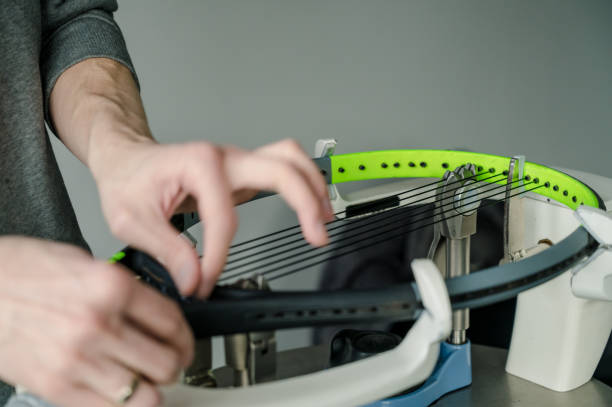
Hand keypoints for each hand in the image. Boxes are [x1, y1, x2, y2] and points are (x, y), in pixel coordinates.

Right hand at [0, 236, 193, 406]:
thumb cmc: (19, 271)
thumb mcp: (82, 262)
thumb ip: (122, 287)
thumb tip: (152, 309)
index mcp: (111, 286)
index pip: (172, 321)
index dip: (186, 336)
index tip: (184, 341)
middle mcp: (99, 324)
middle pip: (167, 362)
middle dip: (176, 363)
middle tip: (173, 361)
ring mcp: (78, 360)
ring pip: (146, 394)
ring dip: (152, 387)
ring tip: (147, 379)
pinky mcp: (56, 387)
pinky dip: (123, 404)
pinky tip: (120, 391)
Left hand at [92, 138, 333, 296]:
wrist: (126, 159)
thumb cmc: (127, 179)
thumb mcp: (133, 220)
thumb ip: (168, 251)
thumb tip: (194, 277)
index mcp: (199, 164)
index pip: (224, 217)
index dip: (218, 256)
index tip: (205, 280)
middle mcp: (224, 157)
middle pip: (281, 168)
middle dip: (305, 201)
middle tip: (317, 234)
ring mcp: (236, 161)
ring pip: (289, 158)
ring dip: (312, 185)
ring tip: (324, 217)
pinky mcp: (241, 171)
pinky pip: (282, 168)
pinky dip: (302, 183)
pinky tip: (310, 205)